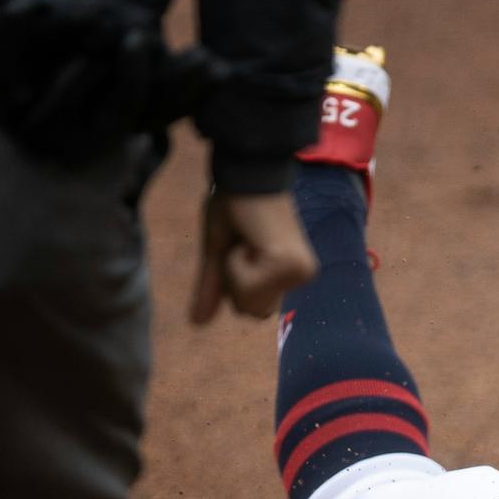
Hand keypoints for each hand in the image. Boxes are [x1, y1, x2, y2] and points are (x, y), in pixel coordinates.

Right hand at [188, 190, 318, 324]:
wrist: (244, 175)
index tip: (241, 245)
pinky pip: (246, 286)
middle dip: (234, 279)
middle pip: (253, 312)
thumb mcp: (219, 252)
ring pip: (249, 302)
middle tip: (244, 242)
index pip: (252, 309)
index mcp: (288, 273)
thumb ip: (214, 288)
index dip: (233, 281)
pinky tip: (251, 237)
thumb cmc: (234, 205)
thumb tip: (197, 324)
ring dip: (235, 269)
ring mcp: (299, 272)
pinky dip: (236, 262)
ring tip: (248, 238)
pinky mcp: (289, 266)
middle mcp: (301, 275)